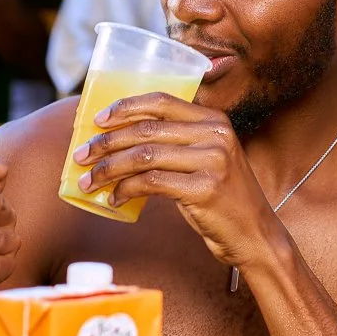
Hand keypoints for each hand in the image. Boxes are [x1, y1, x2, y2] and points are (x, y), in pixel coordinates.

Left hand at [71, 93, 283, 275]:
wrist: (255, 234)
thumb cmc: (222, 198)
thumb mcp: (207, 159)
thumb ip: (178, 143)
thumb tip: (121, 138)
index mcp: (214, 120)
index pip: (162, 101)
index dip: (125, 107)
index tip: (97, 120)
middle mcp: (215, 134)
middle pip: (146, 129)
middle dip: (106, 142)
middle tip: (81, 155)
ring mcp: (212, 160)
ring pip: (143, 156)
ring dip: (109, 169)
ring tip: (89, 181)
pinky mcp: (204, 189)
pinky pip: (151, 183)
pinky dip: (126, 190)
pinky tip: (114, 199)